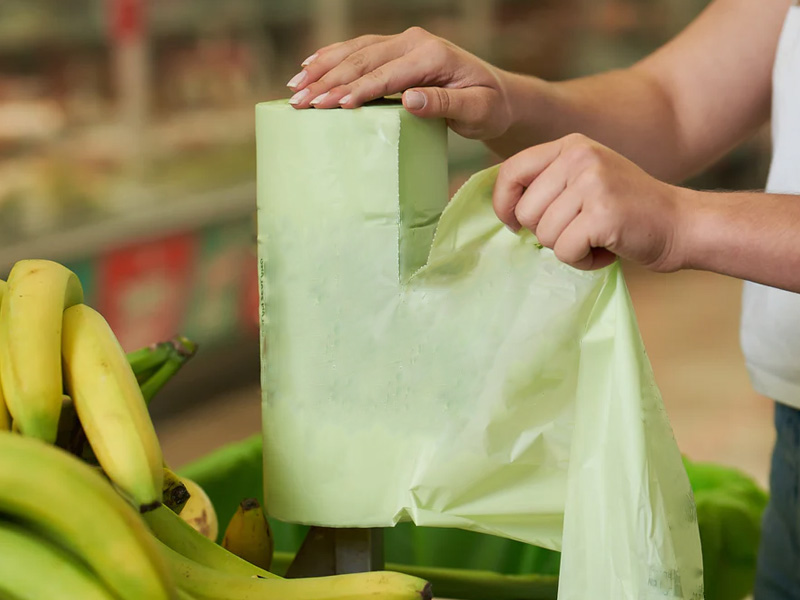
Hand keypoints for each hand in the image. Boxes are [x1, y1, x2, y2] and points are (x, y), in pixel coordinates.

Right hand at [285, 27, 512, 139]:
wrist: (497, 94)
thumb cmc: (488, 107)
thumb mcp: (477, 110)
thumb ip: (445, 104)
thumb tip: (409, 100)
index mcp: (431, 54)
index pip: (386, 74)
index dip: (358, 90)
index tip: (332, 107)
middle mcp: (413, 42)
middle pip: (362, 60)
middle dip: (328, 82)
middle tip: (300, 103)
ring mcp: (403, 42)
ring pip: (354, 52)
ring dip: (322, 69)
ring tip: (295, 88)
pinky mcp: (395, 50)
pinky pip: (358, 50)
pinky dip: (332, 58)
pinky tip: (309, 67)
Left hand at [493, 133, 686, 271]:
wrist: (682, 223)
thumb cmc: (627, 210)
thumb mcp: (585, 179)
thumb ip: (548, 184)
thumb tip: (503, 209)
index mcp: (571, 145)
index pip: (511, 171)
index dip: (504, 204)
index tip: (515, 224)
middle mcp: (580, 157)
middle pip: (525, 211)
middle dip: (546, 233)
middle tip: (579, 231)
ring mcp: (592, 183)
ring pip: (544, 235)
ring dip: (567, 248)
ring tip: (596, 238)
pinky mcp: (602, 214)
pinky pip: (565, 251)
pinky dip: (583, 261)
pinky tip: (607, 250)